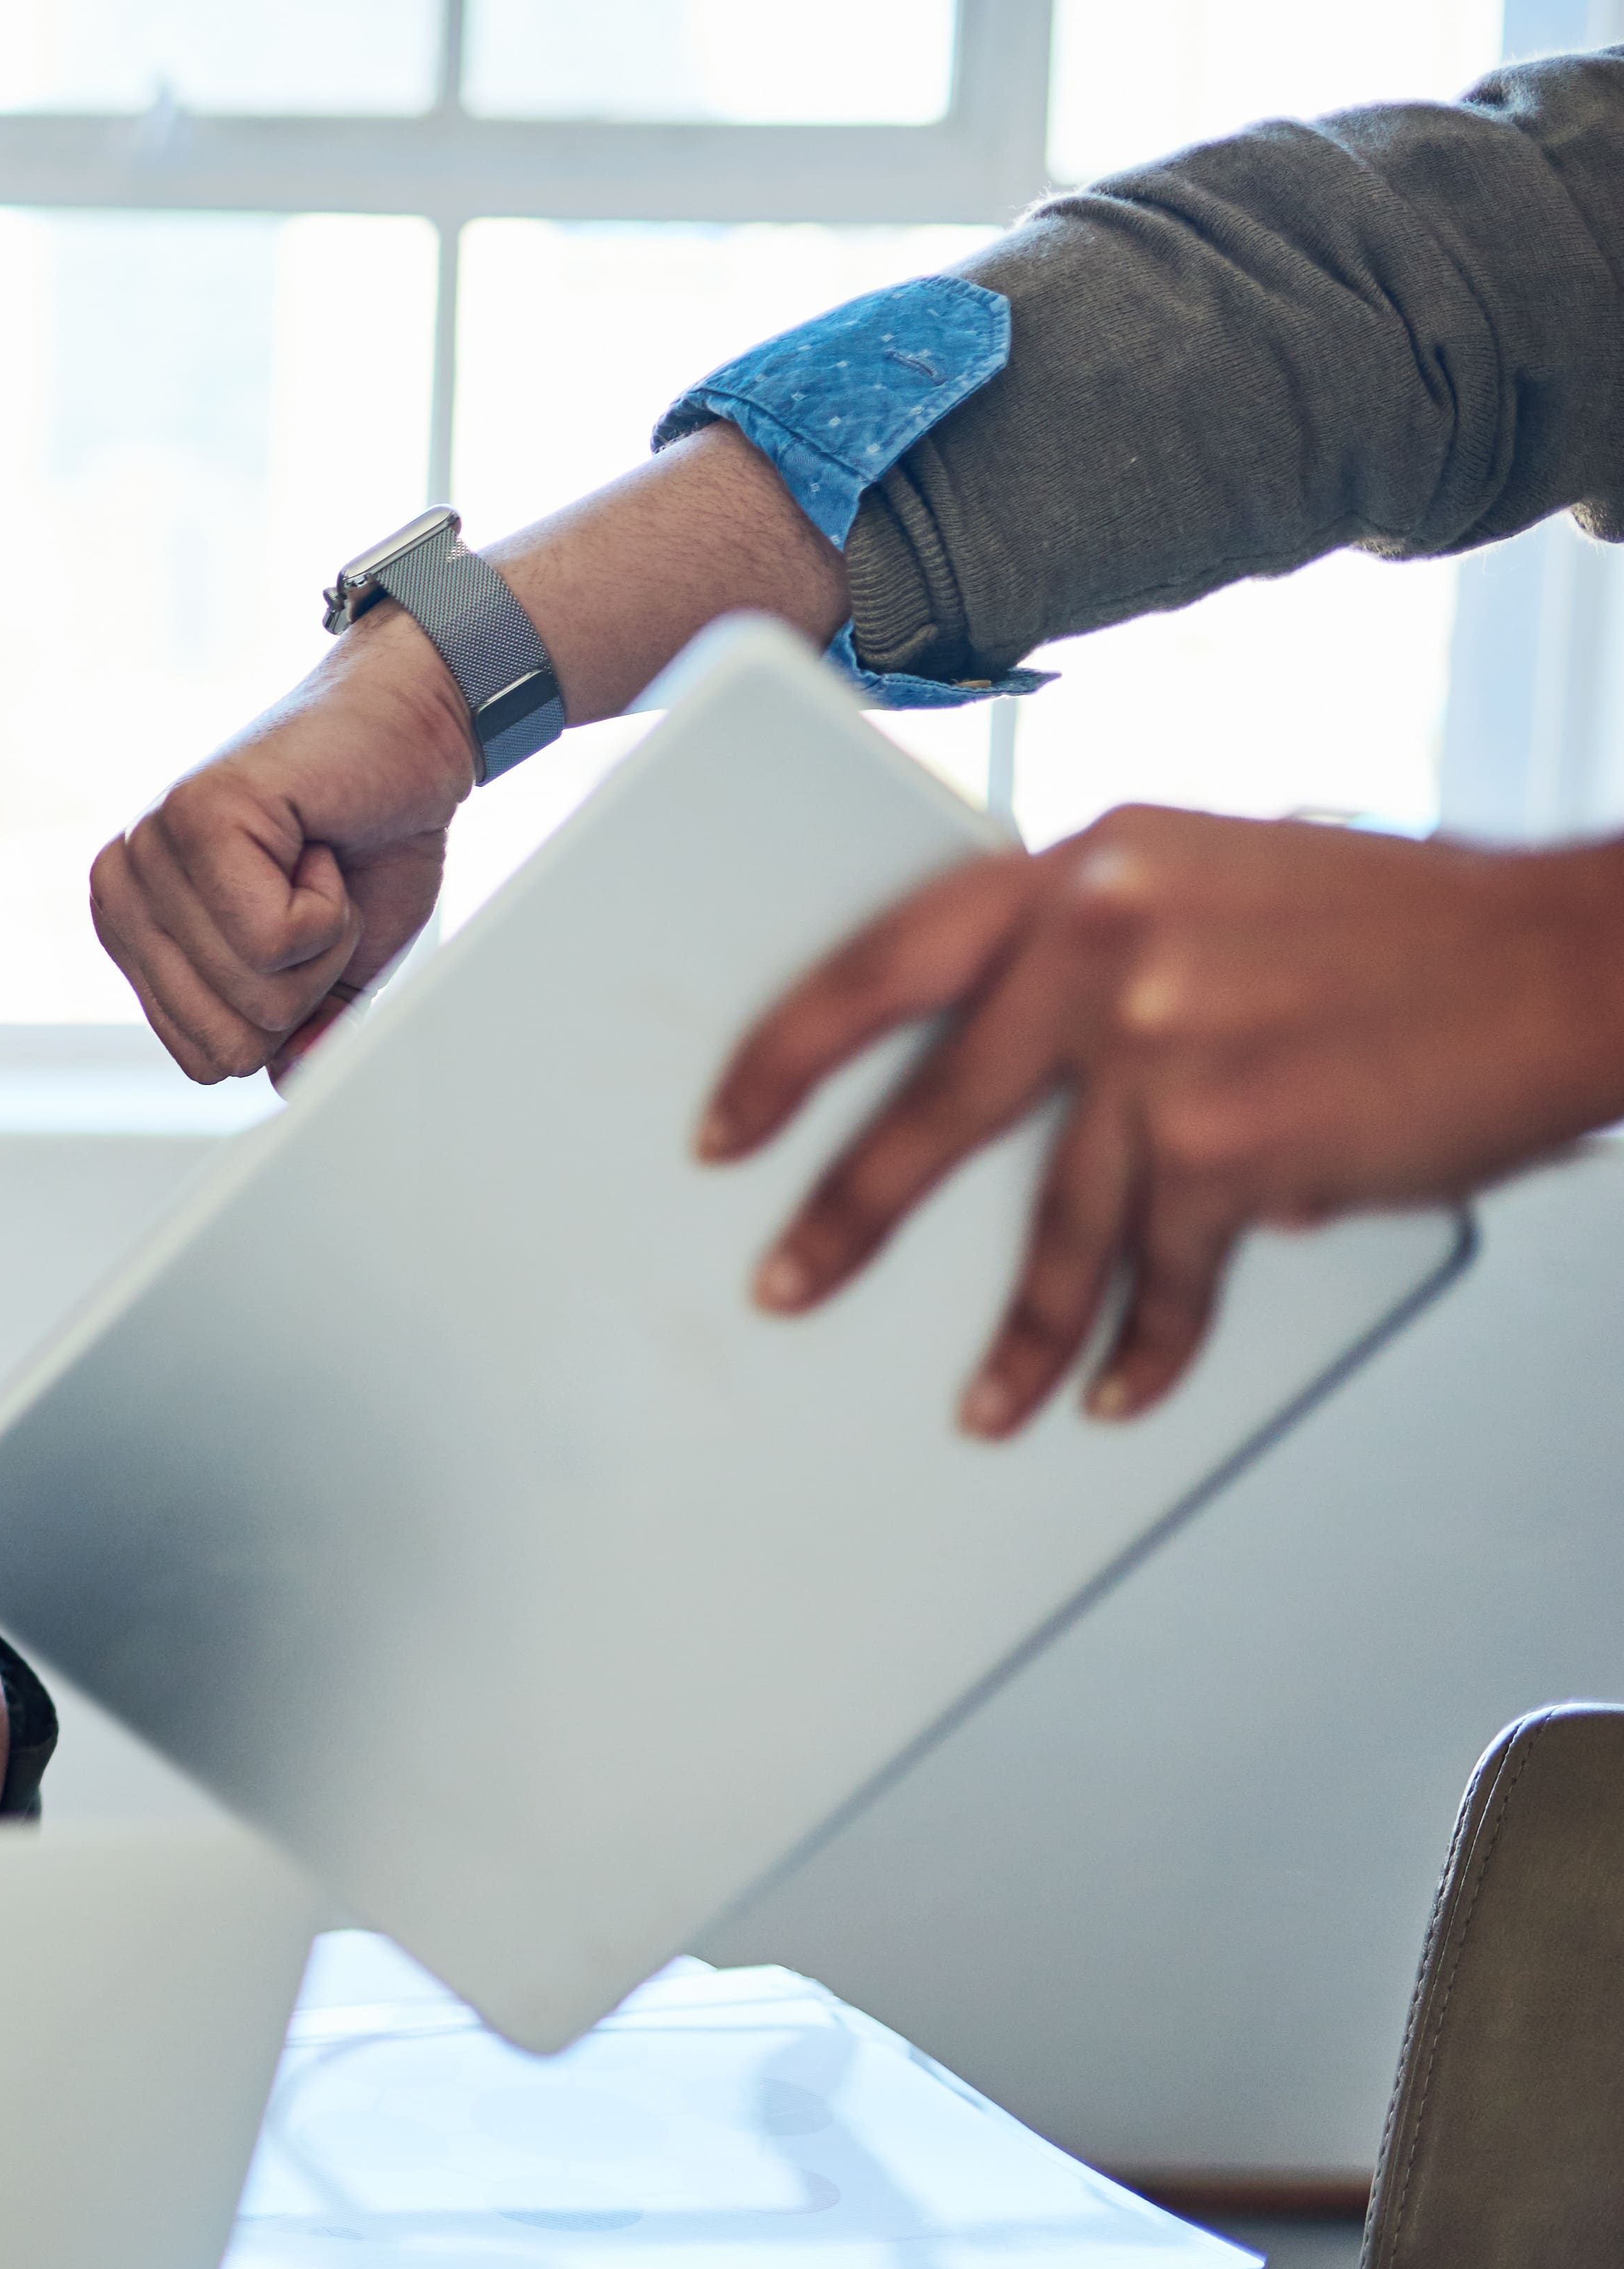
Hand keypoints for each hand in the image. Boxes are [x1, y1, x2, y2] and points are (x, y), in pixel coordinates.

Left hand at [88, 611, 475, 1083]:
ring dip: (319, 941)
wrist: (412, 736)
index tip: (300, 934)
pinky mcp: (196, 818)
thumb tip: (287, 1082)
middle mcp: (122, 888)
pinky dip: (325, 906)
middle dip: (302, 987)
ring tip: (313, 864)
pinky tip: (315, 841)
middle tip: (313, 898)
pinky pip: (269, 940)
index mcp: (134, 931)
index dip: (284, 1019)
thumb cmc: (366, 843)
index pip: (201, 1058)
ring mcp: (149, 849)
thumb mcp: (333, 969)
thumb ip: (297, 1036)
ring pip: (248, 991)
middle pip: (222, 1037)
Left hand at [701, 808, 1623, 1434]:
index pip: (883, 961)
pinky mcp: (1237, 1147)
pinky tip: (1114, 1389)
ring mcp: (1166, 1049)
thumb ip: (1106, 945)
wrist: (1575, 956)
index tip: (728, 1121)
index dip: (789, 1050)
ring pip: (1053, 1224)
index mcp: (1085, 866)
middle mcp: (1105, 947)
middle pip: (932, 1108)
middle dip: (845, 1214)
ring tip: (980, 1402)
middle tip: (782, 1283)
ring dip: (1013, 1331)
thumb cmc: (1409, 924)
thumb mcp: (1217, 878)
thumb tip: (1015, 1059)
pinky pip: (1163, 1274)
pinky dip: (1143, 1344)